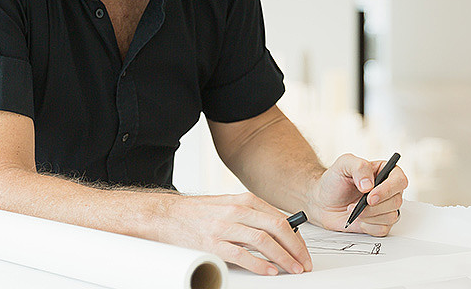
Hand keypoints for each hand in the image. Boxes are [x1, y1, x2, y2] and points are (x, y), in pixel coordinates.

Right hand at [161, 192, 312, 275]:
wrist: (166, 215)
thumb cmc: (198, 212)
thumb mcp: (228, 204)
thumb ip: (252, 214)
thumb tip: (279, 229)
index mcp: (243, 200)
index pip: (280, 218)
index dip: (297, 237)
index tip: (303, 251)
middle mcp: (236, 210)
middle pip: (277, 228)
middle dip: (296, 248)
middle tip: (304, 262)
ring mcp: (224, 227)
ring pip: (264, 241)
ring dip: (283, 258)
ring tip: (292, 268)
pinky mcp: (213, 243)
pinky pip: (242, 255)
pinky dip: (259, 264)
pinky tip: (269, 271)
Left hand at [307, 153, 406, 235]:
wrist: (323, 201)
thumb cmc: (334, 181)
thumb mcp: (343, 164)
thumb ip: (359, 167)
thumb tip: (369, 185)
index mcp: (385, 172)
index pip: (399, 180)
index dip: (388, 190)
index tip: (370, 196)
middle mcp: (388, 190)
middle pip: (396, 201)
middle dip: (374, 206)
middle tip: (355, 205)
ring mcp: (385, 207)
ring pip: (391, 217)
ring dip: (369, 216)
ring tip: (352, 210)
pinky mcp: (379, 223)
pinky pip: (383, 229)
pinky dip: (368, 226)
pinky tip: (357, 219)